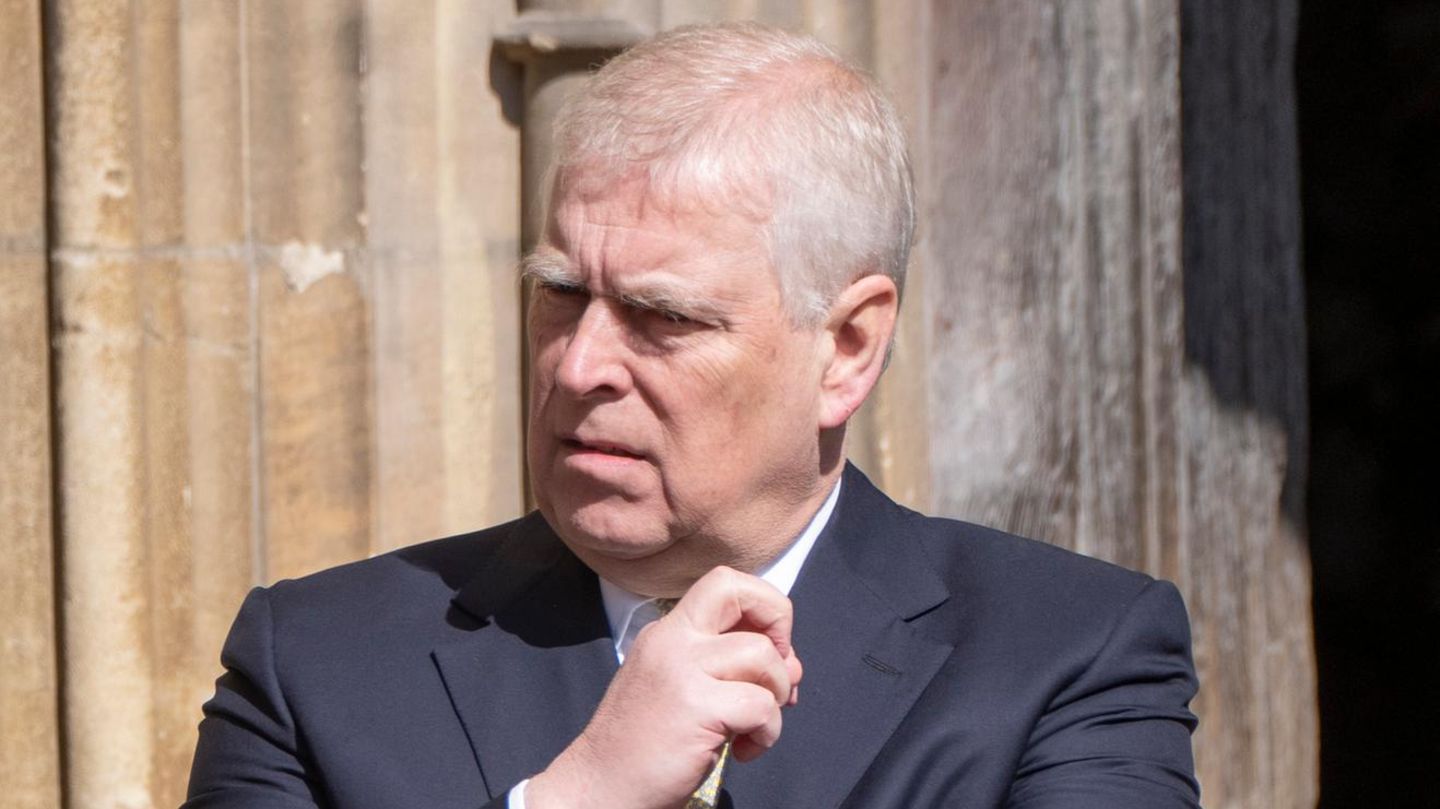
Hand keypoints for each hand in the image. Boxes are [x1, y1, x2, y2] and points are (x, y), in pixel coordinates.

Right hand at [526, 566, 802, 808]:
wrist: (602, 788)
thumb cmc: (646, 745)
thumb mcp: (683, 689)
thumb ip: (731, 668)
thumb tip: (791, 665)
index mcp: (668, 632)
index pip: (724, 583)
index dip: (762, 606)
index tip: (769, 648)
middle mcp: (671, 640)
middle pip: (740, 591)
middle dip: (779, 623)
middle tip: (777, 671)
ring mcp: (681, 670)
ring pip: (762, 655)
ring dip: (776, 695)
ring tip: (755, 726)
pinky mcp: (695, 707)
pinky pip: (761, 705)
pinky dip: (768, 732)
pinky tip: (743, 751)